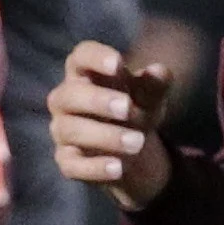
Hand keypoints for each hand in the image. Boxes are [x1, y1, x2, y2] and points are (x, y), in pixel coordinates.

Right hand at [49, 40, 174, 208]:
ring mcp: (62, 130)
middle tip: (128, 108)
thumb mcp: (150, 96)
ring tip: (137, 142)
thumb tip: (161, 71)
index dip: (95, 58)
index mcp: (84, 73)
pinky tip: (119, 168)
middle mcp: (65, 100)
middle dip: (97, 101)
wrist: (131, 147)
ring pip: (70, 129)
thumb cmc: (135, 107)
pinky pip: (72, 164)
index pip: (81, 56)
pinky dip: (95, 167)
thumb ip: (155, 84)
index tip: (117, 63)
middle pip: (68, 95)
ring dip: (104, 135)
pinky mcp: (66, 160)